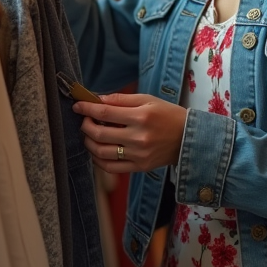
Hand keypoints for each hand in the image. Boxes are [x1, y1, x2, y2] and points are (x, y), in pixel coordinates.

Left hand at [74, 93, 188, 173]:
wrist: (188, 138)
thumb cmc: (168, 115)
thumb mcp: (148, 99)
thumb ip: (121, 99)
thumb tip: (98, 99)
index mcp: (141, 116)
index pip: (105, 113)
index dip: (87, 109)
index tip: (77, 105)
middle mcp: (138, 137)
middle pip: (99, 134)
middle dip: (85, 125)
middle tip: (84, 119)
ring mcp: (138, 155)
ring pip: (101, 152)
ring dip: (88, 142)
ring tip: (89, 135)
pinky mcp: (139, 167)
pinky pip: (111, 167)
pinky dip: (98, 159)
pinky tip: (97, 151)